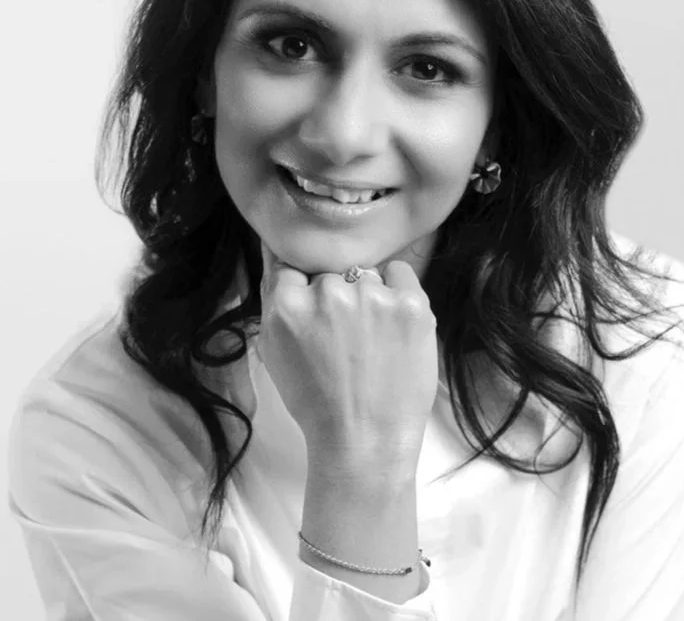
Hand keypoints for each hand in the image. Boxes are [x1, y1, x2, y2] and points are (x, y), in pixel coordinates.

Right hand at [257, 241, 438, 477]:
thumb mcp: (274, 351)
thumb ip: (273, 296)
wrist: (364, 442)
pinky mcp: (411, 303)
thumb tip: (273, 242)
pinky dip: (398, 290)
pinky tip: (394, 324)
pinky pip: (400, 271)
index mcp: (287, 304)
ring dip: (368, 294)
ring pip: (366, 272)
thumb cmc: (316, 402)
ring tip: (372, 338)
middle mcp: (328, 292)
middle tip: (345, 337)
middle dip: (336, 294)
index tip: (316, 313)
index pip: (292, 264)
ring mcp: (373, 295)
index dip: (305, 289)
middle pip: (332, 271)